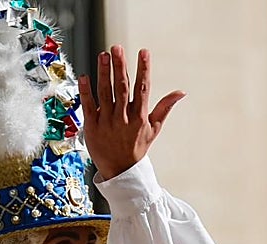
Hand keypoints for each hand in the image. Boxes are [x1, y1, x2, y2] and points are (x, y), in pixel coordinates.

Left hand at [79, 45, 184, 177]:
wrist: (120, 171)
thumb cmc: (137, 147)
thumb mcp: (154, 129)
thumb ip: (165, 108)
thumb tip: (181, 92)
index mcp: (140, 117)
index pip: (143, 89)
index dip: (144, 70)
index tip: (144, 52)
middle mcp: (124, 118)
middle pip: (122, 88)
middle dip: (120, 67)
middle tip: (117, 48)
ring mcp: (107, 122)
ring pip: (105, 94)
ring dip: (104, 74)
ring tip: (103, 55)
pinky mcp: (92, 127)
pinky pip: (88, 107)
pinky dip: (86, 92)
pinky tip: (85, 76)